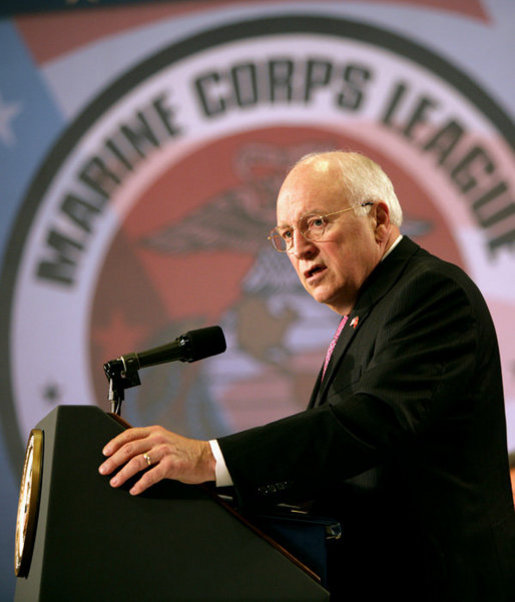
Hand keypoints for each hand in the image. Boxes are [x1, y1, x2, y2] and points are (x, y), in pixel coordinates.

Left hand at [98, 425, 215, 494]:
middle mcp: (159, 439)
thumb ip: (149, 444)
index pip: (129, 434)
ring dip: (123, 473)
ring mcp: (166, 451)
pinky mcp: (172, 465)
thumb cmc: (184, 452)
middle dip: (114, 460)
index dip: (114, 443)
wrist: (207, 458)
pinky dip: (141, 483)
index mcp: (155, 432)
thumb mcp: (165, 441)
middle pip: (130, 448)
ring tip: (115, 482)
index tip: (104, 453)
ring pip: (138, 461)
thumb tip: (126, 454)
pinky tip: (134, 490)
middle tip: (104, 470)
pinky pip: (152, 475)